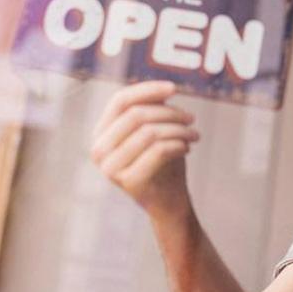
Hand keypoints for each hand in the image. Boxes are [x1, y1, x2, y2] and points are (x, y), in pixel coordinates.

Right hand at [91, 81, 199, 217]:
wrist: (167, 202)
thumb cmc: (162, 161)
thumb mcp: (155, 129)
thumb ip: (153, 107)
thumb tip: (162, 89)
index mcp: (100, 133)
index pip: (120, 100)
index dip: (147, 89)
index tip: (174, 88)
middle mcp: (98, 150)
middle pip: (136, 115)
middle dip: (169, 113)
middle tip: (191, 118)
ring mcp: (110, 168)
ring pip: (149, 132)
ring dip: (178, 129)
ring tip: (194, 134)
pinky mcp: (128, 181)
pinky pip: (158, 151)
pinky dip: (178, 144)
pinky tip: (187, 147)